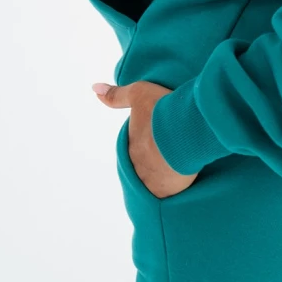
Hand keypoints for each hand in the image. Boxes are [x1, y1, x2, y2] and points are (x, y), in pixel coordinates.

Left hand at [91, 79, 199, 198]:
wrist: (187, 128)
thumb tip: (94, 88)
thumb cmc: (163, 110)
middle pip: (143, 166)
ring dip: (162, 175)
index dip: (145, 143)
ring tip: (178, 165)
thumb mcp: (138, 94)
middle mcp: (136, 167)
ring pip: (154, 181)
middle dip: (153, 161)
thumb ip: (117, 95)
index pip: (133, 149)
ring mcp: (152, 181)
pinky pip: (169, 192)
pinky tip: (183, 179)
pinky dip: (174, 187)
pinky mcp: (169, 191)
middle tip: (169, 151)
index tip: (155, 138)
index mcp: (130, 146)